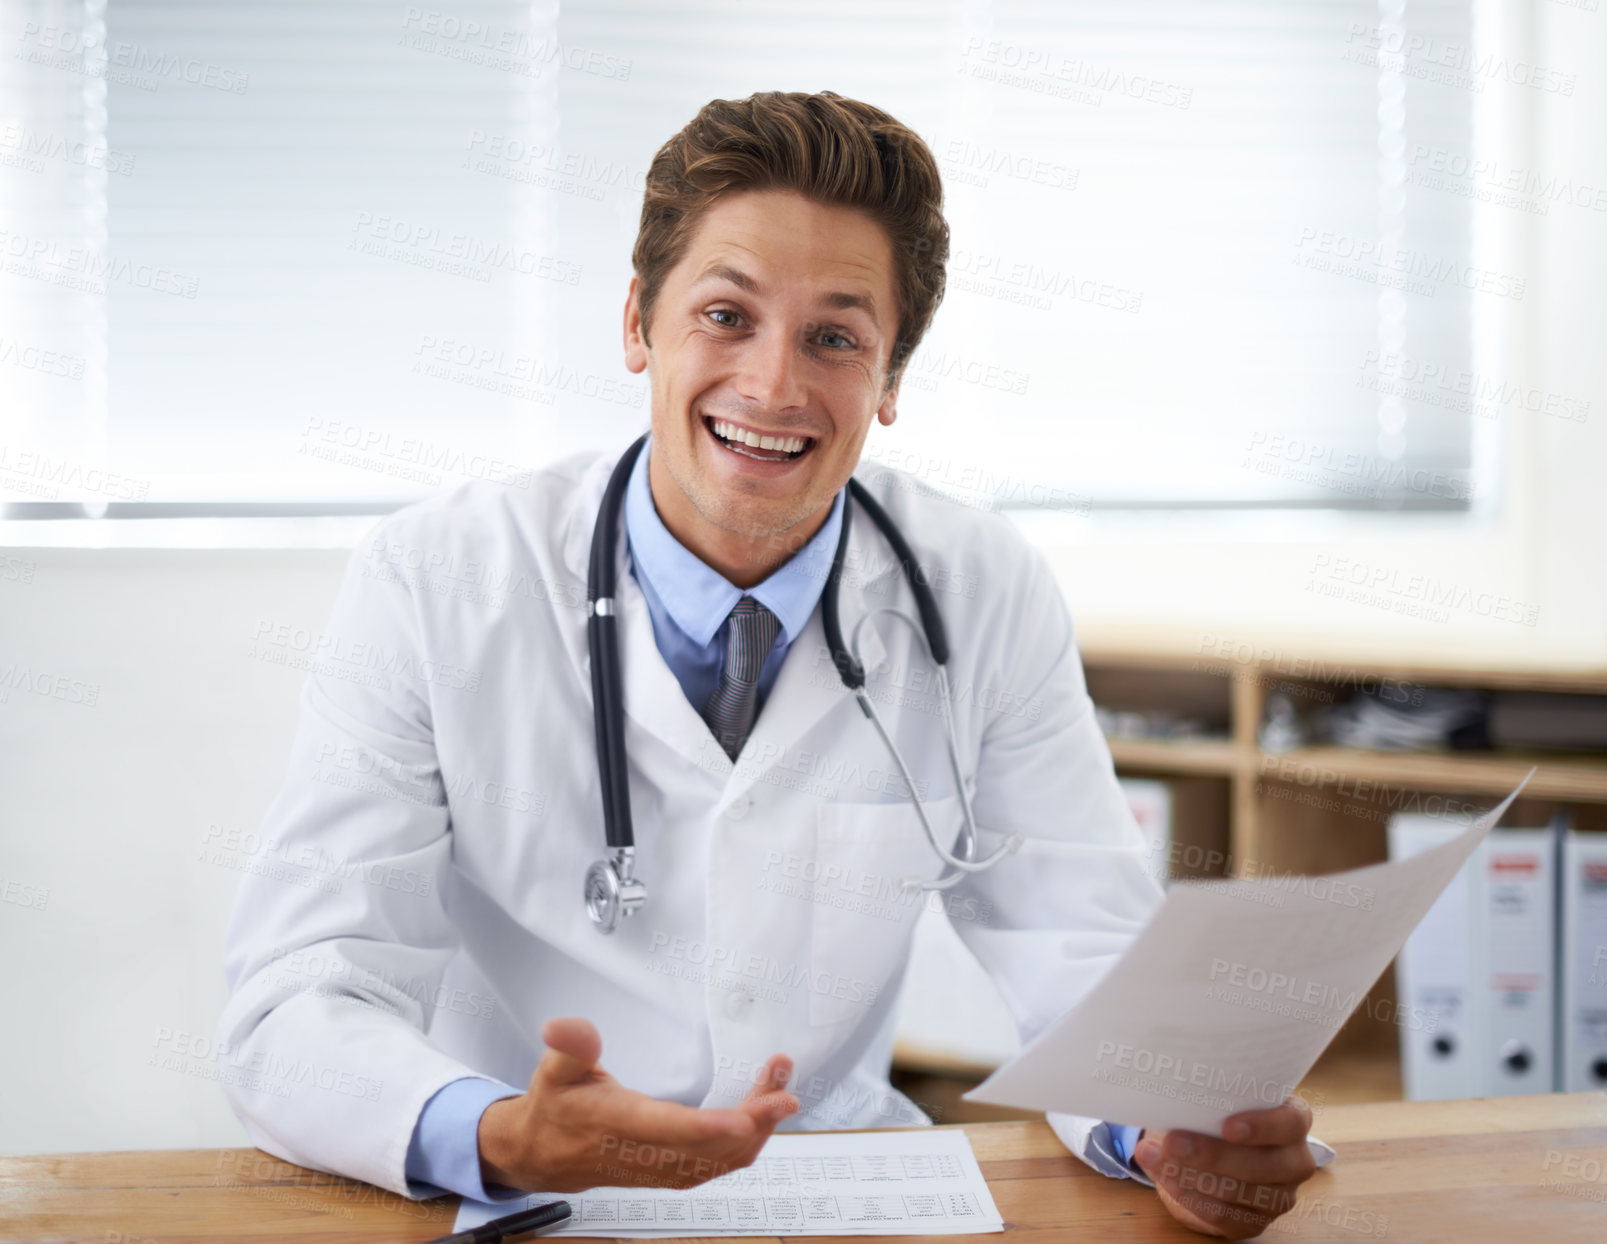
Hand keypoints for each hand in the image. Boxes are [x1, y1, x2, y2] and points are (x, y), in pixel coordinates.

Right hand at [478, 1016, 797, 1192]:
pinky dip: (749, 1142)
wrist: (541, 1155)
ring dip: (759, 1127)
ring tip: (781, 1089)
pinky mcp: (674, 1173)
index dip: (709, 1128)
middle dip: (756, 1117)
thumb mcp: (554, 1070)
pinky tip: (764, 1118)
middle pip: (712, 1147)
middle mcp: (646, 1154)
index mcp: (619, 1124)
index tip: (746, 1116)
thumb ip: (569, 1047)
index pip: (668, 1130)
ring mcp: (663, 1169)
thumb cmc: (554, 1109)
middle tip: (784, 1085)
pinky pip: (721, 1165)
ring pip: (723, 1159)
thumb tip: (566, 1028)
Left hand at [1131, 1097, 1317, 1238]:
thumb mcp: (1218, 1098)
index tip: (1227, 1126)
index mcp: (1292, 1120)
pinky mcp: (1256, 1222)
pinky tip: (1166, 1179)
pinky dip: (1190, 1197)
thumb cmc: (1216, 1114)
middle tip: (1172, 1142)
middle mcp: (1294, 1160)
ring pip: (1240, 1192)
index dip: (1262, 1126)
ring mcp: (1280, 1196)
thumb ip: (1210, 1094)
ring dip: (1191, 1175)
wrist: (1207, 1155)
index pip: (1290, 1122)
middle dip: (1212, 1154)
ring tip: (1154, 1157)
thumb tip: (1171, 1090)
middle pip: (1263, 1163)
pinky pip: (1225, 1216)